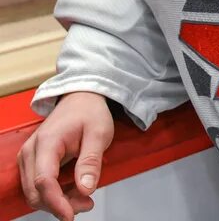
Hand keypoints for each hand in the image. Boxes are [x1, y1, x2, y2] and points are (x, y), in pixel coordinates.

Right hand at [17, 92, 114, 220]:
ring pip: (34, 192)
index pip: (43, 180)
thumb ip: (91, 161)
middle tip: (87, 204)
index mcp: (47, 142)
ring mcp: (29, 157)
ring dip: (57, 201)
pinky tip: (73, 191)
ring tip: (84, 198)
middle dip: (59, 204)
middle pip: (35, 191)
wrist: (81, 99)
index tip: (71, 215)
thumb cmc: (90, 113)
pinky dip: (54, 194)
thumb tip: (85, 189)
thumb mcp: (99, 133)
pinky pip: (37, 186)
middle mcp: (31, 151)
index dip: (56, 202)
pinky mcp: (32, 162)